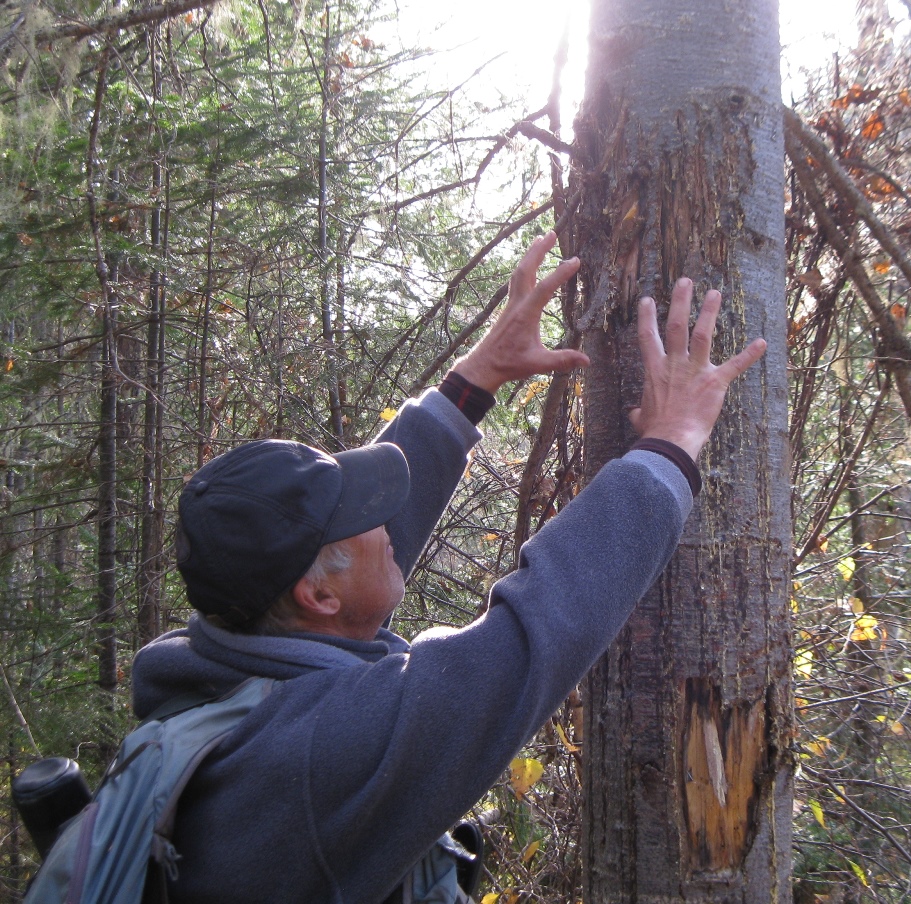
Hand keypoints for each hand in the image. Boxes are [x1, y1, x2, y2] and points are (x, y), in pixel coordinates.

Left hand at [450, 231, 589, 393]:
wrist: (483, 365)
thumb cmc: (509, 364)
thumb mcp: (537, 364)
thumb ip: (562, 360)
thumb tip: (587, 360)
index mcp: (525, 315)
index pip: (544, 288)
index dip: (560, 273)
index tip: (575, 260)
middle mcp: (516, 304)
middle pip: (526, 270)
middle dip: (539, 251)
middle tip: (551, 233)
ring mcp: (510, 304)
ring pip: (519, 272)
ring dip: (530, 255)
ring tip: (541, 239)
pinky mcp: (508, 307)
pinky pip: (516, 281)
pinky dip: (525, 267)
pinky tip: (530, 265)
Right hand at [629, 278, 766, 460]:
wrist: (672, 439)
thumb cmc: (656, 431)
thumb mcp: (642, 418)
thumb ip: (640, 411)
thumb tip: (635, 413)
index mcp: (655, 371)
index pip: (647, 338)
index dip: (646, 317)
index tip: (647, 300)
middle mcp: (675, 364)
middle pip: (676, 326)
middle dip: (680, 301)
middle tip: (685, 282)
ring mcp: (696, 371)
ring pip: (703, 334)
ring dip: (709, 312)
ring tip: (714, 293)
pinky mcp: (715, 382)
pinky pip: (735, 365)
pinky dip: (749, 355)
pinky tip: (762, 342)